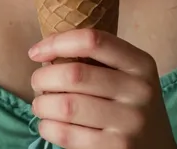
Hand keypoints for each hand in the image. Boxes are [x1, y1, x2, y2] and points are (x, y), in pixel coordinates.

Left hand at [28, 29, 176, 148]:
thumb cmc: (130, 104)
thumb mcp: (129, 75)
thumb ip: (98, 60)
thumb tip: (46, 53)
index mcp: (141, 63)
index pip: (93, 40)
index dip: (58, 42)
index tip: (36, 51)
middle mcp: (139, 91)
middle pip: (74, 74)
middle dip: (43, 77)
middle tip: (37, 82)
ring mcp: (130, 123)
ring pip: (67, 106)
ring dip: (42, 104)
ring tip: (40, 105)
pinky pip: (68, 135)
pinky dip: (48, 128)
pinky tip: (48, 124)